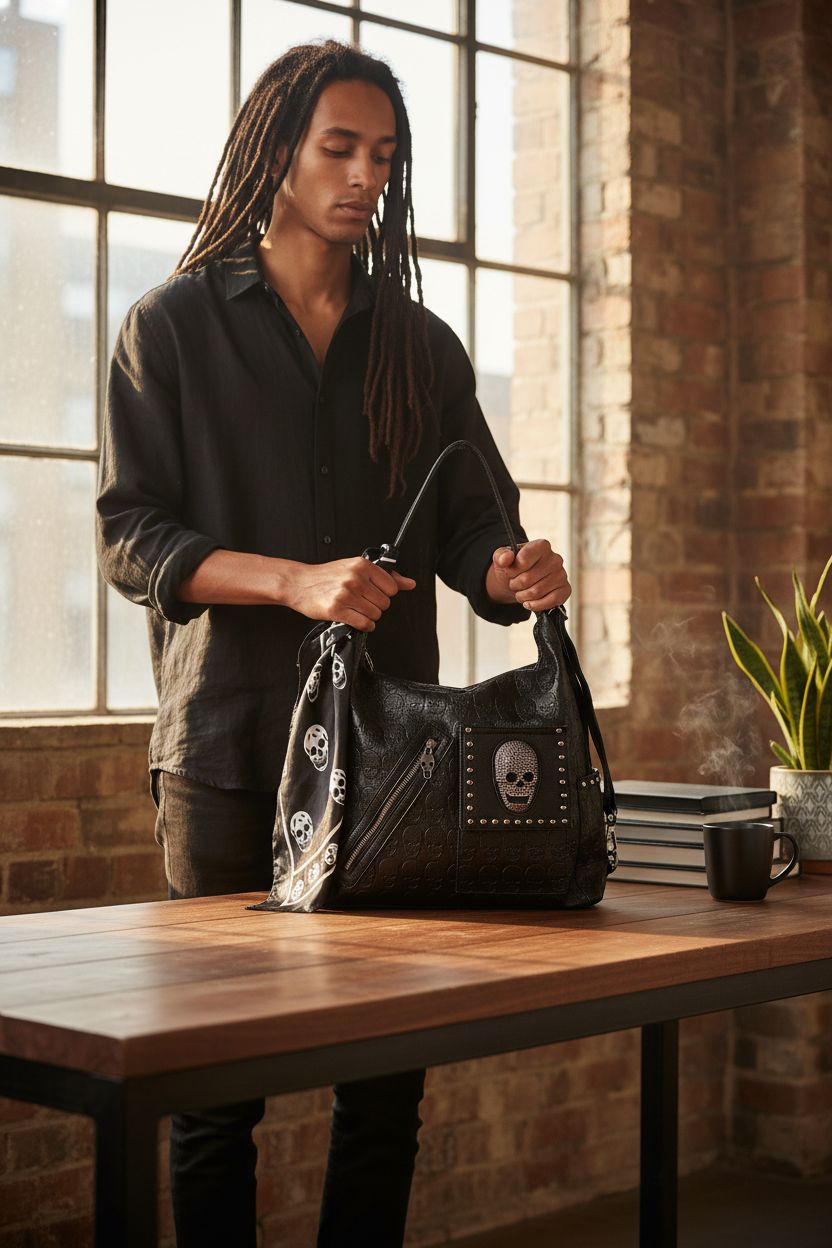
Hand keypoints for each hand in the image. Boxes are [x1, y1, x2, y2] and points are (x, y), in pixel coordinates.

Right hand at [287, 557, 415, 631]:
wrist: (299, 583)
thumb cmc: (326, 576)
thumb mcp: (355, 568)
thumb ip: (385, 576)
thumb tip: (410, 583)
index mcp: (362, 566)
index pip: (392, 587)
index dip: (384, 593)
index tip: (373, 593)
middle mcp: (355, 579)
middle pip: (385, 603)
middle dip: (376, 606)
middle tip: (362, 602)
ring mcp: (346, 594)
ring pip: (375, 614)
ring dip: (369, 616)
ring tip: (356, 609)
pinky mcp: (337, 610)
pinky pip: (364, 623)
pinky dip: (364, 625)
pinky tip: (356, 619)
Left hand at [485, 539, 570, 611]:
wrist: (522, 579)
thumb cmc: (514, 566)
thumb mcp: (502, 558)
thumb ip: (501, 556)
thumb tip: (506, 558)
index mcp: (541, 546)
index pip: (523, 561)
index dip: (512, 571)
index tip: (510, 571)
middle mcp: (555, 558)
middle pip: (528, 579)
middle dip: (515, 585)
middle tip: (514, 584)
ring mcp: (562, 574)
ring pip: (537, 592)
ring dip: (523, 596)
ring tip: (521, 592)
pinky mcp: (565, 590)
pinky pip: (550, 602)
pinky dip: (536, 605)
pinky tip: (529, 603)